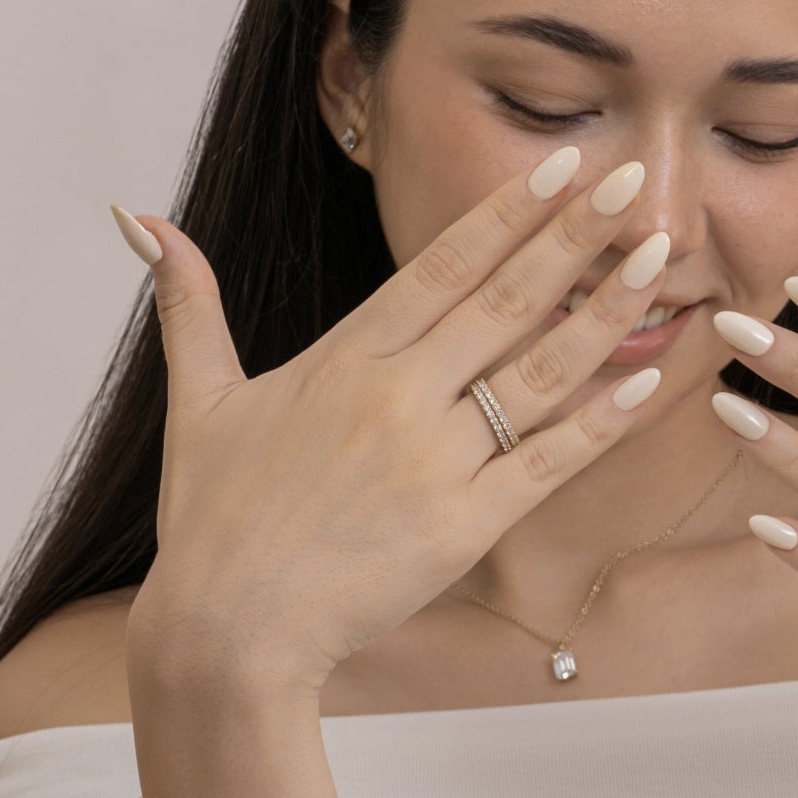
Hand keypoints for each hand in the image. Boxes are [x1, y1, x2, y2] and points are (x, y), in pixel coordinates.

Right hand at [116, 149, 671, 695]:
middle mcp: (396, 398)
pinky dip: (598, 423)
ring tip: (661, 260)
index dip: (509, 212)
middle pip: (505, 299)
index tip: (565, 166)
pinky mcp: (462, 527)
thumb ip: (188, 305)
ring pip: (538, 373)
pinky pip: (546, 463)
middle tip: (638, 179)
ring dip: (605, 312)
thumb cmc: (212, 522)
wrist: (228, 632)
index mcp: (343, 358)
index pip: (442, 264)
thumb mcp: (198, 401)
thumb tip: (136, 218)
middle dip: (577, 235)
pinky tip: (646, 382)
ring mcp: (433, 462)